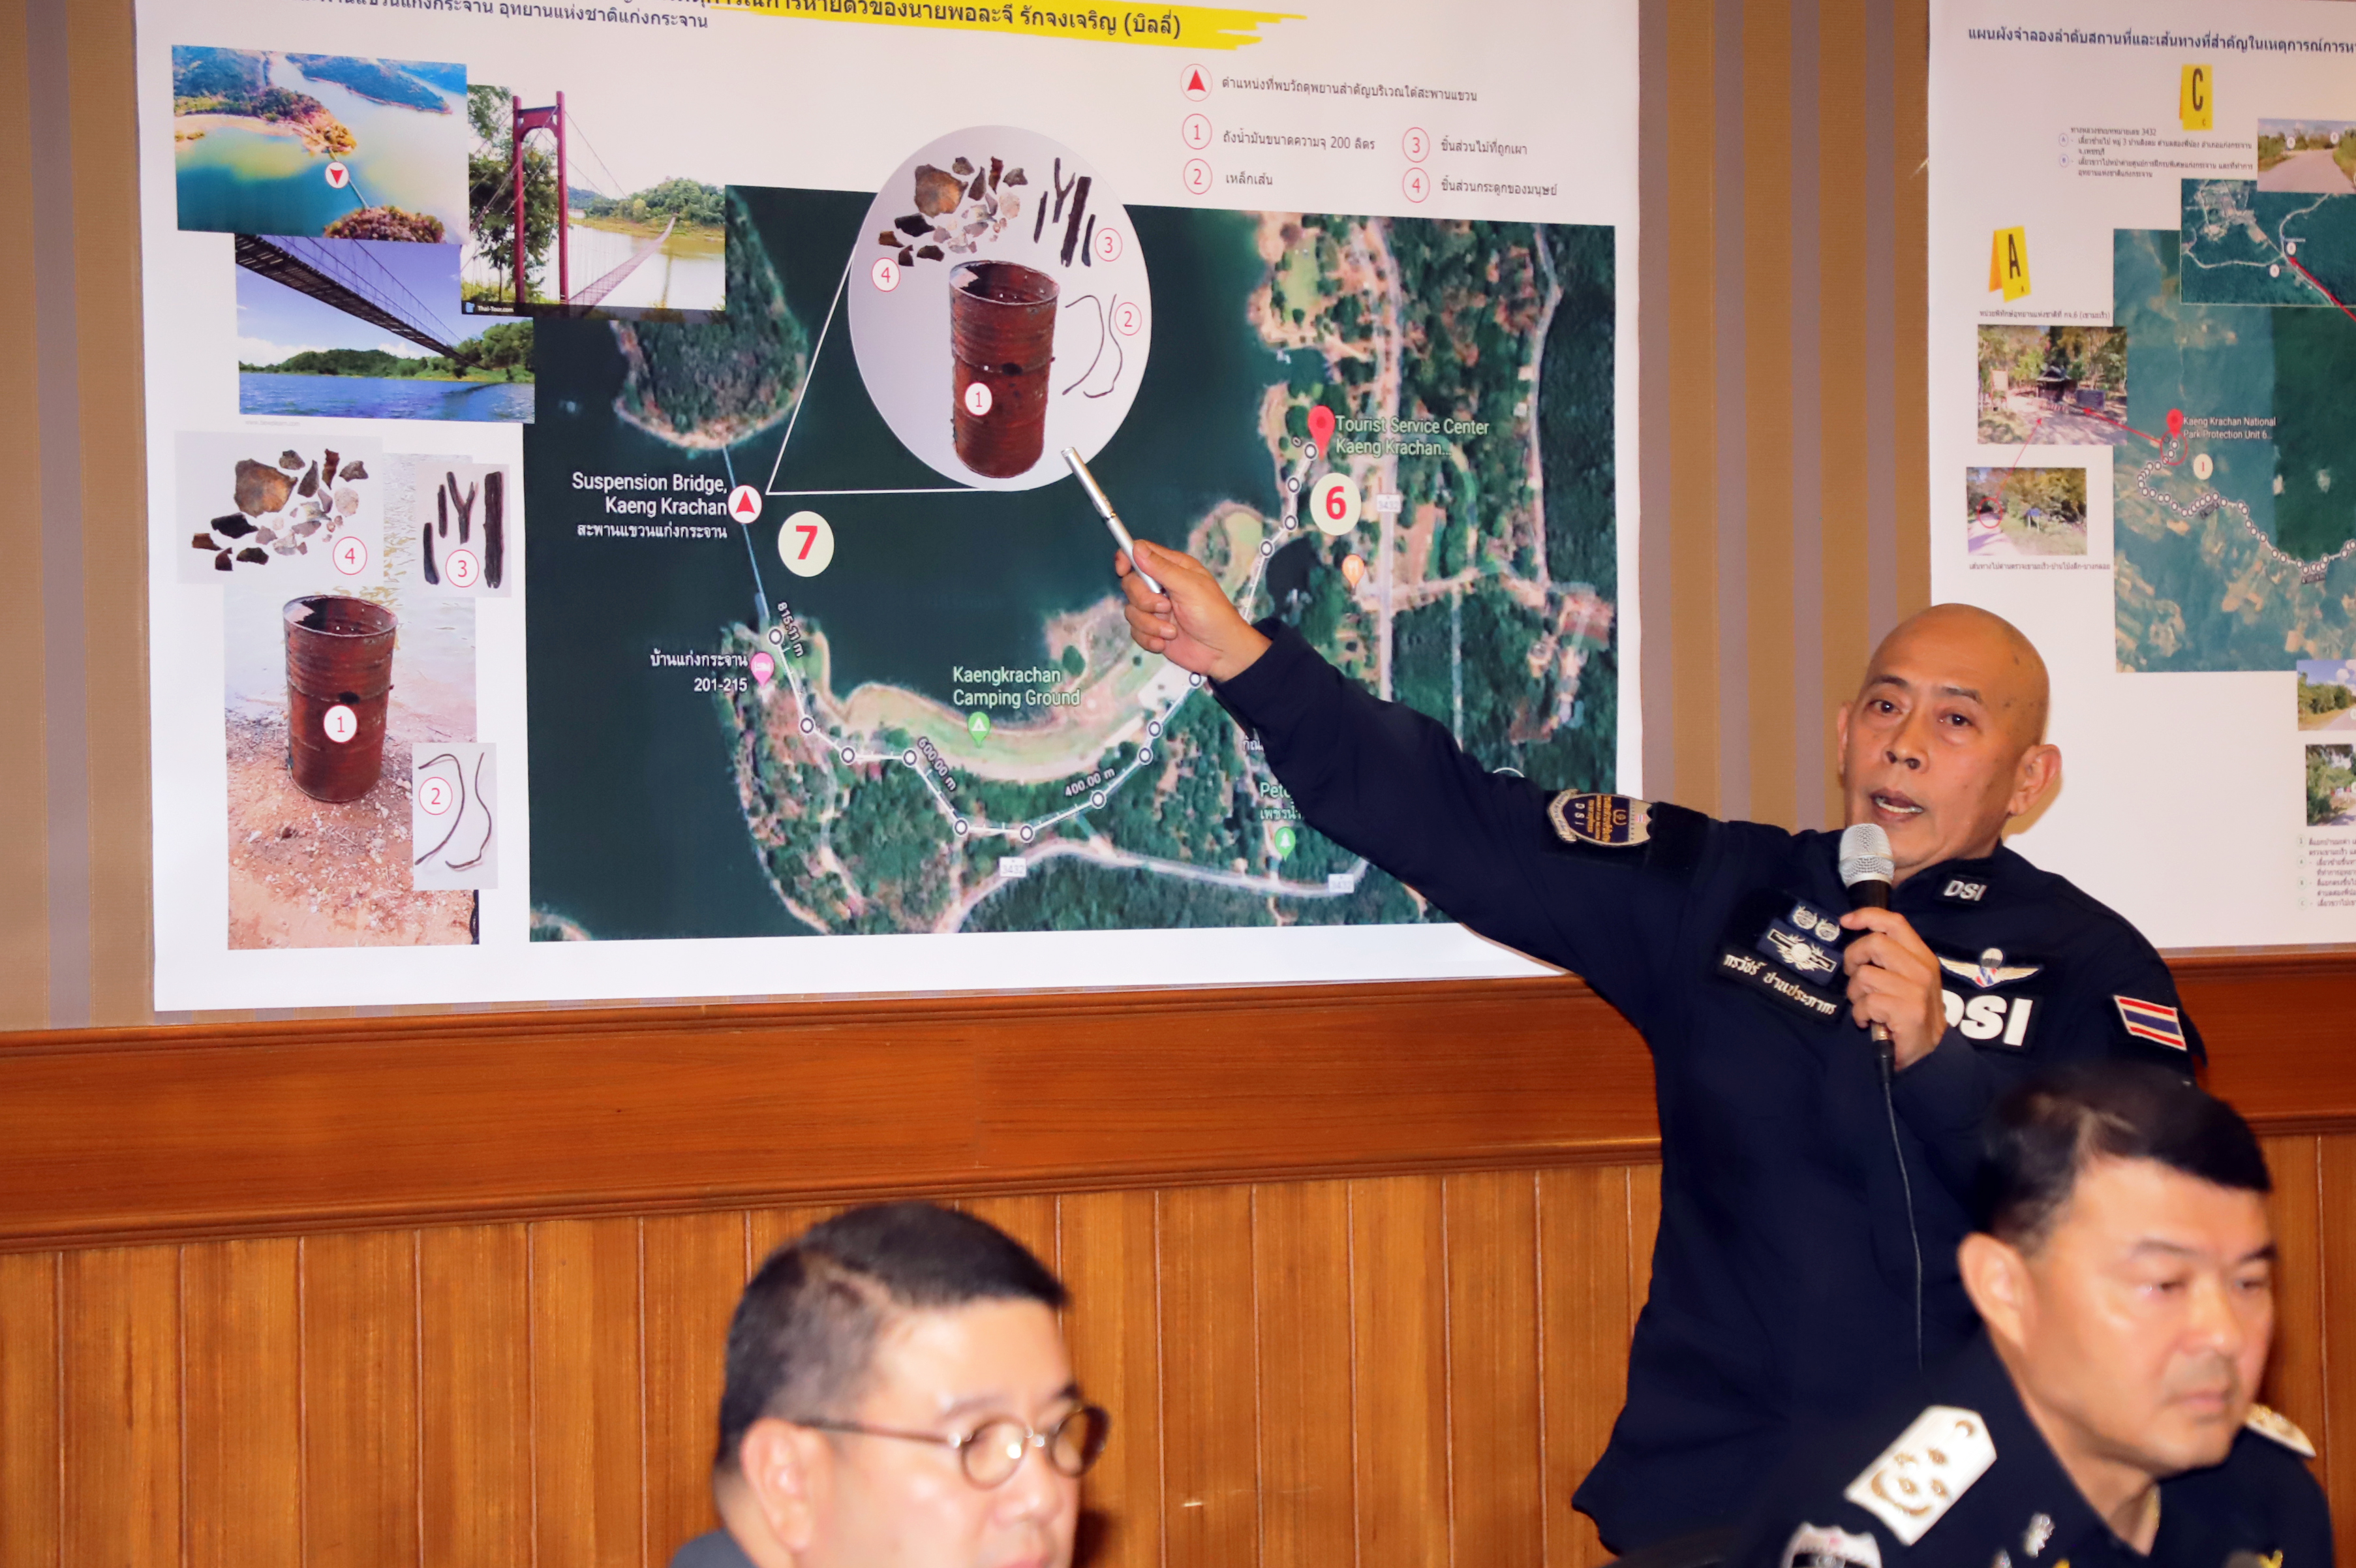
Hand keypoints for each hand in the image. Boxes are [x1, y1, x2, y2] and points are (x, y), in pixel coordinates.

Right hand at [1117, 538, 1270, 682]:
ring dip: (1149, 624)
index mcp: (1172, 568)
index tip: (1123, 569)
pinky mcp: (1152, 630)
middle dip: (1143, 599)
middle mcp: (1161, 586)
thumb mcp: (1190, 587)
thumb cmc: (1213, 615)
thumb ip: (1162, 568)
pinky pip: (1134, 631)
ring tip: (1171, 631)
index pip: (1140, 553)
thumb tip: (1136, 548)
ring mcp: (1155, 609)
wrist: (1221, 652)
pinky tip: (1165, 642)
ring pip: (1130, 610)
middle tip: (1165, 607)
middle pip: (1130, 583)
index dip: (1127, 558)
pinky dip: (1149, 638)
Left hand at [1838, 907, 1949, 1068]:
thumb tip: (1857, 938)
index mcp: (1922, 957)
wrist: (1929, 1054)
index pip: (1895, 923)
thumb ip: (1889, 958)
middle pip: (1874, 943)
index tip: (1846, 921)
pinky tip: (1868, 1021)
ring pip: (1865, 975)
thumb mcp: (1907, 979)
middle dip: (1853, 958)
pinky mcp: (1908, 1011)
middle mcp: (1922, 970)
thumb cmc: (1910, 1013)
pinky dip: (1859, 1014)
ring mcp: (1916, 990)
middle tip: (1853, 976)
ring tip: (1865, 1006)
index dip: (1867, 916)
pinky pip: (1866, 1003)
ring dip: (1855, 994)